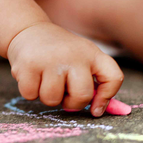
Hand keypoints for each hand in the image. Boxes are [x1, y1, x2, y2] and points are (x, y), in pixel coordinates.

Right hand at [7, 23, 123, 116]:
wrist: (28, 30)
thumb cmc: (59, 53)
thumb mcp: (81, 60)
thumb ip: (93, 84)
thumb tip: (98, 112)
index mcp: (92, 54)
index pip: (114, 77)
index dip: (107, 97)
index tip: (96, 108)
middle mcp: (74, 55)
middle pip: (82, 96)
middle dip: (71, 103)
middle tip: (63, 93)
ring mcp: (51, 59)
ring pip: (52, 99)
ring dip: (47, 97)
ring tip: (45, 80)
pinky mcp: (29, 64)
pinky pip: (31, 95)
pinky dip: (29, 91)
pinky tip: (32, 76)